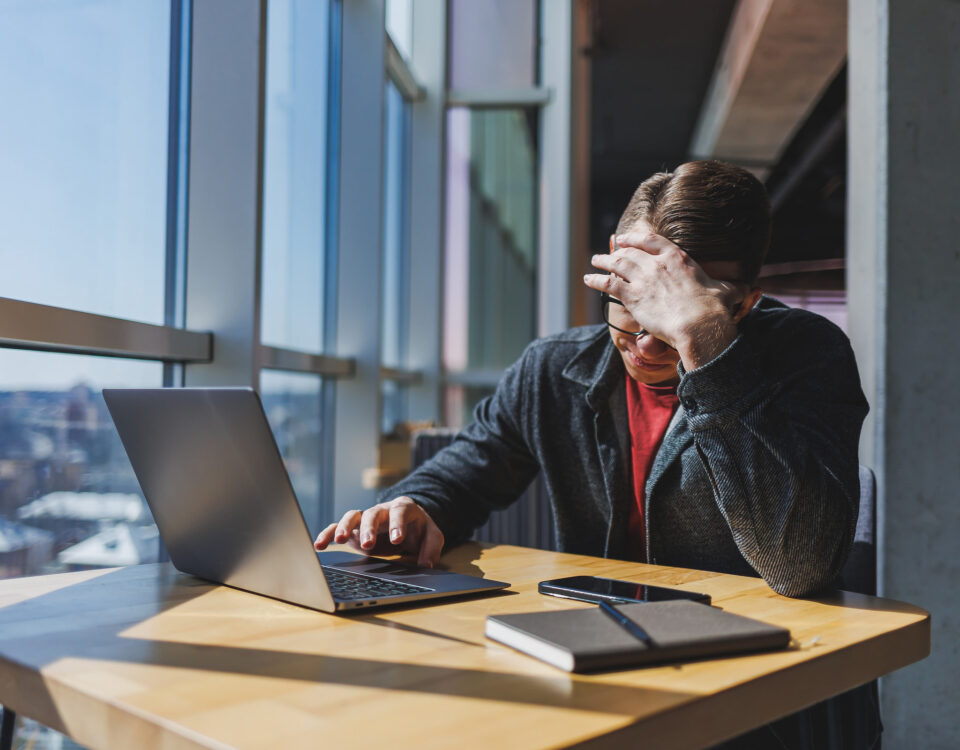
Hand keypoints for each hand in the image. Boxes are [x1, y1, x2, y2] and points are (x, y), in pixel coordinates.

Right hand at [313, 496, 444, 567]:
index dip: (397, 524)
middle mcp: (382, 511)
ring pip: (353, 516)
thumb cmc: (419, 529)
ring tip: (339, 541)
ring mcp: (366, 519)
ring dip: (345, 527)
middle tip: (367, 544)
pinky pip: (338, 527)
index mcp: (403, 509)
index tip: (397, 539)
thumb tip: (426, 564)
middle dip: (369, 528)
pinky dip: (328, 534)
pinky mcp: (354, 530)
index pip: (399, 512)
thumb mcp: (433, 536)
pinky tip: (320, 545)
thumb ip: (432, 548)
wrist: (408, 523)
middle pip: (372, 513)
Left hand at [583, 232, 748, 367]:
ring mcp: (643, 278)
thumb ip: (732, 288)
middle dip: (617, 250)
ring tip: (594, 261)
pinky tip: (588, 280)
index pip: (653, 241)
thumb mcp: (727, 292)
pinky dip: (597, 280)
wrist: (699, 324)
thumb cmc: (714, 310)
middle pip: (631, 252)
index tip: (627, 238)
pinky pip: (609, 283)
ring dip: (604, 261)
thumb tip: (750, 289)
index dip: (637, 238)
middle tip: (607, 251)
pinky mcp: (633, 295)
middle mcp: (658, 264)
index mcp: (679, 258)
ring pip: (617, 264)